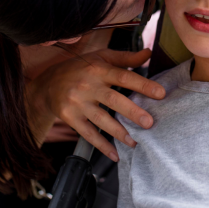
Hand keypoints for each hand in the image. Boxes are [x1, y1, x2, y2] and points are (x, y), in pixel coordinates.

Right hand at [27, 48, 165, 161]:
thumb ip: (126, 58)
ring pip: (101, 119)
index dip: (142, 84)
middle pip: (112, 99)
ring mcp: (77, 102)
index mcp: (99, 69)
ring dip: (119, 132)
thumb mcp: (101, 57)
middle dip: (132, 111)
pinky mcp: (69, 117)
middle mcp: (88, 85)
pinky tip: (115, 154)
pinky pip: (87, 133)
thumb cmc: (81, 68)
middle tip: (149, 123)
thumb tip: (149, 53)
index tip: (160, 93)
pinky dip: (101, 145)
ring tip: (135, 142)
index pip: (123, 76)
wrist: (47, 83)